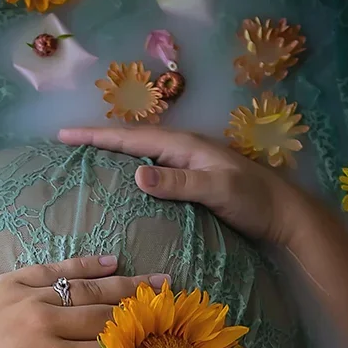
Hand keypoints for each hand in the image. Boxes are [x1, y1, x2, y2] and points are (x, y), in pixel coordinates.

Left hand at [0, 256, 168, 347]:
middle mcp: (42, 323)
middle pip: (106, 316)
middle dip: (144, 314)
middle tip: (178, 311)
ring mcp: (25, 297)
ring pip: (86, 288)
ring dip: (126, 285)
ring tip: (161, 281)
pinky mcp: (8, 282)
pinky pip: (54, 268)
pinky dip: (84, 264)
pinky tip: (111, 261)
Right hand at [58, 126, 306, 246]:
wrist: (283, 213)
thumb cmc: (253, 200)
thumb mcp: (217, 189)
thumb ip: (179, 182)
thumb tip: (137, 175)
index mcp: (184, 145)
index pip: (131, 137)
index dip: (96, 135)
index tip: (64, 134)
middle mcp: (182, 149)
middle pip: (132, 140)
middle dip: (98, 139)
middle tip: (66, 144)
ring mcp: (187, 164)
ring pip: (141, 154)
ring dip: (113, 153)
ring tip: (85, 159)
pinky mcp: (191, 180)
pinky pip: (152, 170)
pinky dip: (130, 170)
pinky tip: (123, 182)